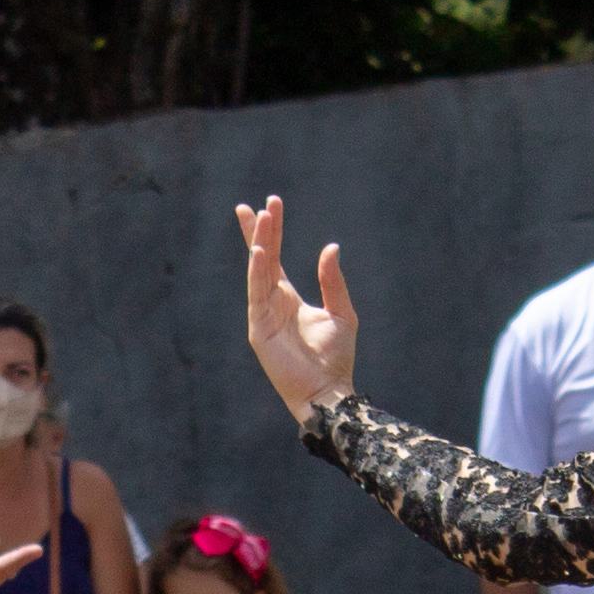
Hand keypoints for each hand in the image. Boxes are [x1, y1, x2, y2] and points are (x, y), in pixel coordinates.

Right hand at [239, 197, 358, 420]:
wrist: (328, 390)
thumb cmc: (335, 358)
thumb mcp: (341, 312)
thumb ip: (333, 280)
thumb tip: (331, 247)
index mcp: (288, 298)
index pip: (275, 258)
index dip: (272, 232)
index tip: (270, 204)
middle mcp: (272, 302)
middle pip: (261, 259)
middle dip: (257, 232)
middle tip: (251, 205)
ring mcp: (263, 315)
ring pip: (258, 272)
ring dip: (257, 244)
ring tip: (258, 218)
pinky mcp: (260, 329)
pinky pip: (256, 294)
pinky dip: (256, 272)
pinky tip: (258, 251)